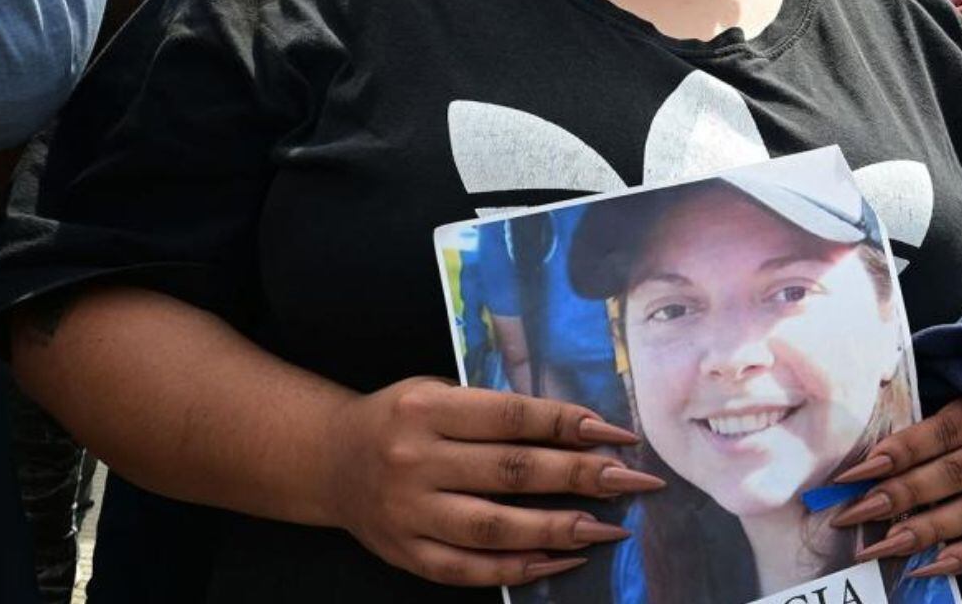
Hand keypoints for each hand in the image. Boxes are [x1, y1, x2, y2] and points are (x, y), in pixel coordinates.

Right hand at [323, 378, 661, 586]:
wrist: (327, 460)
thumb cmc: (401, 418)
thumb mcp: (439, 392)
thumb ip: (496, 410)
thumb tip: (580, 429)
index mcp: (427, 410)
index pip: (513, 417)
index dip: (570, 426)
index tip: (619, 436)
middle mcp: (414, 461)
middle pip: (513, 472)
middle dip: (582, 477)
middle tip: (635, 481)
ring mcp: (407, 512)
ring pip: (494, 527)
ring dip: (559, 529)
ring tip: (609, 528)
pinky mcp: (405, 553)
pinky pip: (469, 568)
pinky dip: (519, 567)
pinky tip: (561, 559)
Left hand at [830, 398, 961, 578]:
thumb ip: (929, 432)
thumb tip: (869, 465)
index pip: (942, 433)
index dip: (896, 453)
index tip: (852, 476)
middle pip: (955, 473)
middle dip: (899, 495)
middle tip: (853, 515)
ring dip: (923, 531)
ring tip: (880, 546)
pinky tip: (924, 567)